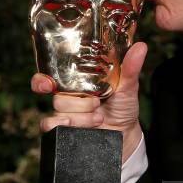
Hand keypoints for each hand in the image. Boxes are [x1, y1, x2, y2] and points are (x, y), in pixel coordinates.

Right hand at [31, 42, 147, 162]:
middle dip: (79, 101)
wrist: (125, 135)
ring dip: (82, 116)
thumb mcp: (128, 87)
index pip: (49, 77)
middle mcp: (68, 97)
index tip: (46, 83)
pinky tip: (86, 128)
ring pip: (58, 110)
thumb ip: (130, 68)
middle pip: (57, 95)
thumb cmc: (123, 108)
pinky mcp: (64, 131)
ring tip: (99, 117)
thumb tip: (141, 46)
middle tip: (97, 103)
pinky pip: (52, 127)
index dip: (41, 79)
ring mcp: (65, 115)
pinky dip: (68, 126)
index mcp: (77, 82)